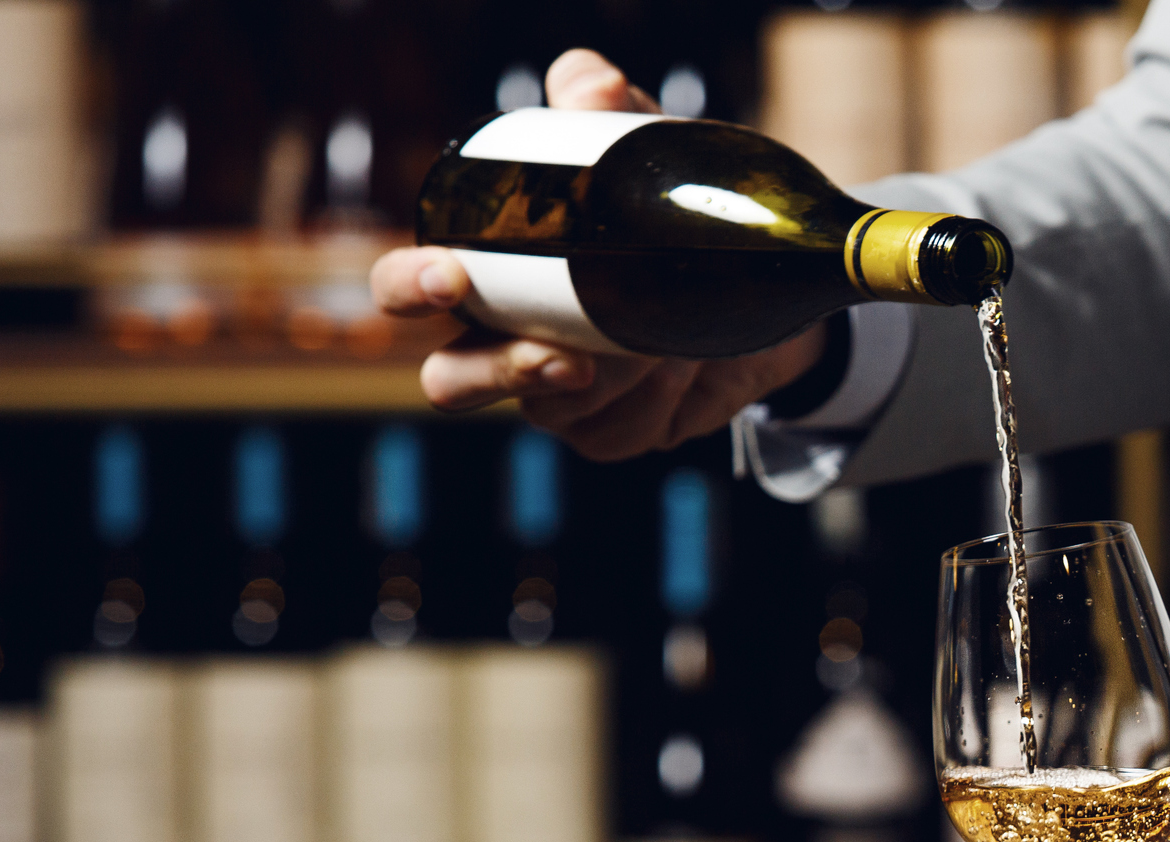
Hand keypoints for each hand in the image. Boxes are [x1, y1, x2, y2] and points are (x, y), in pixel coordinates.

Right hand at [368, 48, 829, 460]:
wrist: (760, 284)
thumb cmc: (670, 211)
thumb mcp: (643, 148)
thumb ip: (609, 107)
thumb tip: (587, 83)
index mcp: (486, 273)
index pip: (409, 290)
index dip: (410, 288)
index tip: (452, 274)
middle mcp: (505, 339)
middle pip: (450, 381)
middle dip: (489, 371)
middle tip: (549, 352)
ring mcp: (558, 395)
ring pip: (547, 410)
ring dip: (603, 379)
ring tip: (650, 347)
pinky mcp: (612, 430)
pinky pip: (616, 430)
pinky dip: (652, 400)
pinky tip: (682, 366)